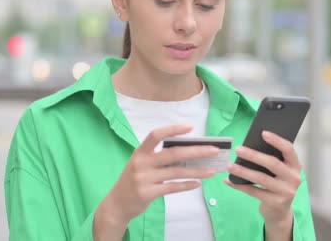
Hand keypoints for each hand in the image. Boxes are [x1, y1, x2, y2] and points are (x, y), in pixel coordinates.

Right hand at [94, 124, 219, 238]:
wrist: (116, 204)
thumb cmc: (134, 180)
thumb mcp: (141, 164)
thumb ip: (158, 158)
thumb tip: (188, 152)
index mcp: (140, 152)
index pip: (156, 134)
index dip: (173, 129)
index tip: (191, 127)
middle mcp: (141, 163)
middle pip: (173, 153)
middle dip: (196, 151)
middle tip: (214, 150)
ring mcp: (143, 178)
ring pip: (176, 172)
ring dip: (197, 171)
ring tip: (212, 171)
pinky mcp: (147, 193)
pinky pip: (172, 187)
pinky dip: (187, 185)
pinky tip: (198, 184)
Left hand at [225, 130, 301, 227]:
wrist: (280, 212)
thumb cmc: (277, 185)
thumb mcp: (280, 172)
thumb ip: (272, 160)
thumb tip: (250, 146)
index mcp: (295, 166)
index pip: (289, 150)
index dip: (277, 141)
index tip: (263, 133)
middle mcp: (293, 178)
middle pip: (273, 164)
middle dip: (254, 155)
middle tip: (238, 149)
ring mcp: (285, 192)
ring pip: (261, 178)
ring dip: (243, 171)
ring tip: (230, 165)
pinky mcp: (275, 202)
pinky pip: (253, 191)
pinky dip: (239, 185)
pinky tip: (229, 180)